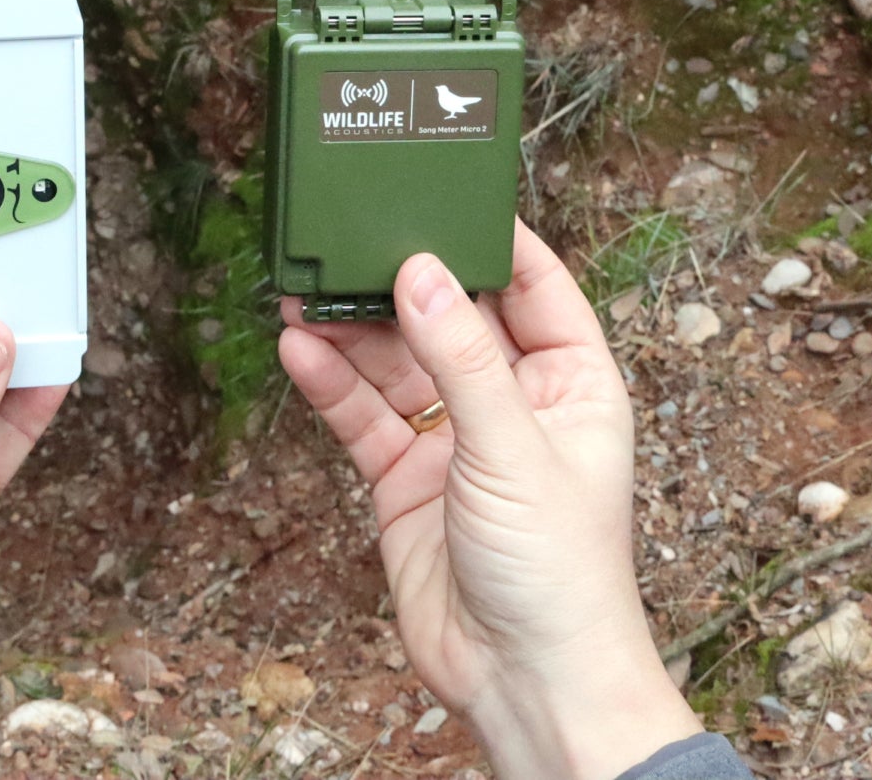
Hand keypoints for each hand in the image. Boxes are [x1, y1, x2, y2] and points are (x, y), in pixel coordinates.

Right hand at [279, 223, 699, 779]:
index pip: (534, 285)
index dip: (490, 239)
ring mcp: (455, 440)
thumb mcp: (515, 448)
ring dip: (351, 326)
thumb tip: (423, 271)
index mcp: (572, 382)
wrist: (524, 682)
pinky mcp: (405, 479)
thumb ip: (462, 357)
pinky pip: (361, 415)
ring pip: (395, 361)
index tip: (445, 189)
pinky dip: (329, 381)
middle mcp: (513, 403)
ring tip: (304, 287)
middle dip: (400, 279)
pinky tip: (299, 347)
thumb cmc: (562, 577)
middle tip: (351, 235)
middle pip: (449, 315)